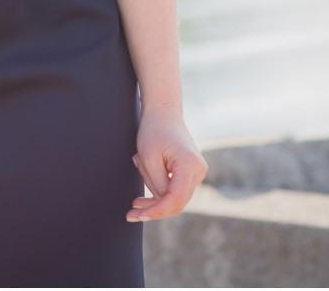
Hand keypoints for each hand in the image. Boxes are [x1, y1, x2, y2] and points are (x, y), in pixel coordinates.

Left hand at [127, 106, 205, 221]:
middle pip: (176, 201)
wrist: (163, 113)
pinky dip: (158, 190)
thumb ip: (157, 183)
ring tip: (136, 186)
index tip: (139, 215)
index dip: (157, 210)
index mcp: (190, 165)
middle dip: (153, 208)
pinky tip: (144, 186)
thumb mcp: (148, 157)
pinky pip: (175, 190)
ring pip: (174, 197)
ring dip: (153, 197)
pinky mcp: (191, 173)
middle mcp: (198, 171)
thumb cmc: (154, 130)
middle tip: (130, 212)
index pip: (176, 199)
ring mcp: (197, 172)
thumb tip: (162, 202)